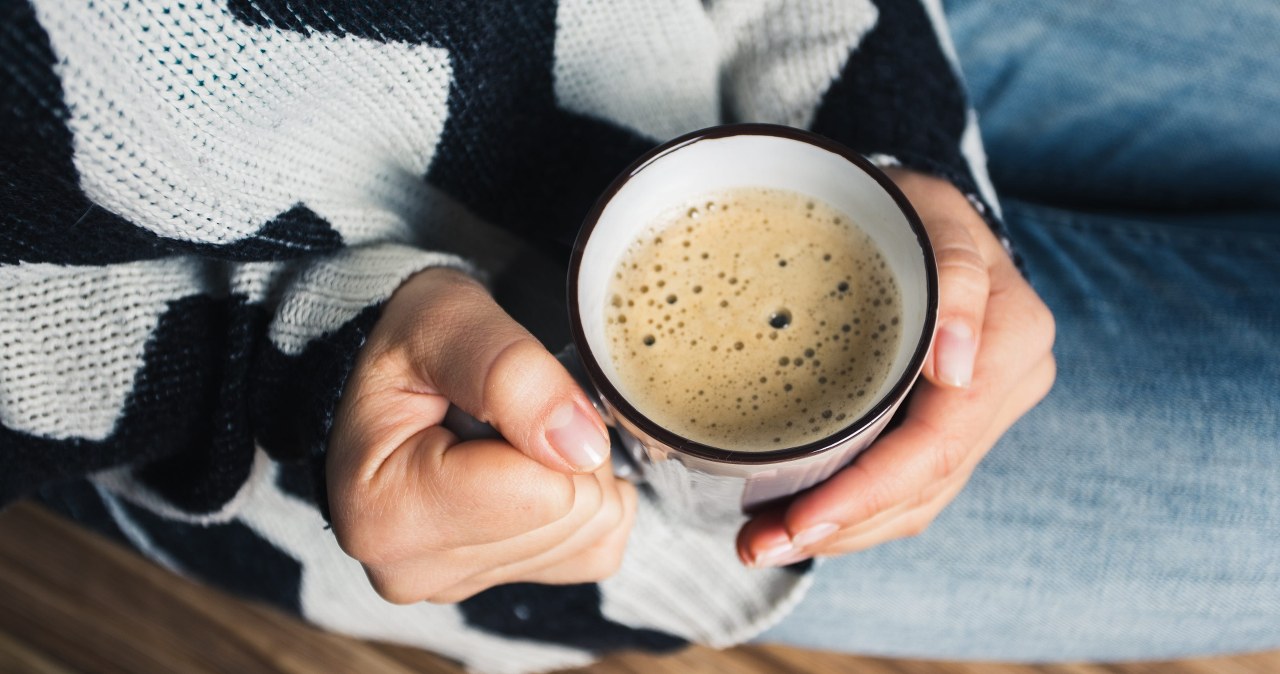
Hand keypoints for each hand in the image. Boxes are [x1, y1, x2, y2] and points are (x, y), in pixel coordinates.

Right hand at [327, 268, 636, 602]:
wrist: (393, 372)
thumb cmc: (410, 343)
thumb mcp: (447, 320)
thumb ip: (510, 374)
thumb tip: (583, 447)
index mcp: (382, 515)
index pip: (543, 493)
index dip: (548, 427)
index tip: (495, 397)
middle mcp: (410, 570)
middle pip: (573, 519)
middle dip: (565, 452)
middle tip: (509, 412)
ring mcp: (454, 585)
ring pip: (590, 535)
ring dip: (573, 472)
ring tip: (511, 434)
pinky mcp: (496, 584)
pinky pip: (595, 551)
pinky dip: (584, 502)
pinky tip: (534, 467)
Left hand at [737, 168, 1055, 566]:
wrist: (912, 209)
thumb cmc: (904, 206)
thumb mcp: (926, 213)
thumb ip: (952, 274)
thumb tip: (955, 369)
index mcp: (1011, 339)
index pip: (938, 445)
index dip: (867, 494)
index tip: (796, 521)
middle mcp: (1005, 384)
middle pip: (925, 487)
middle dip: (841, 526)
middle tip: (756, 545)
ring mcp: (980, 410)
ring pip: (917, 500)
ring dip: (842, 531)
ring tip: (763, 541)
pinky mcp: (949, 423)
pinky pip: (910, 486)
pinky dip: (855, 511)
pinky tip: (800, 518)